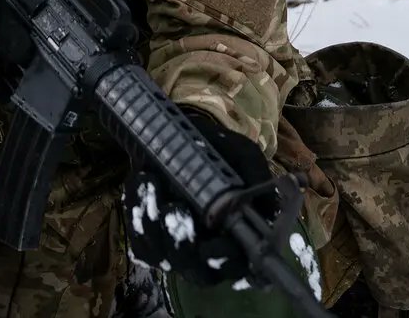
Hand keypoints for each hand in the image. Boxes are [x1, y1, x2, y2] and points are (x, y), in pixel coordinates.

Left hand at [124, 112, 281, 287]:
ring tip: (151, 183)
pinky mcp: (150, 239)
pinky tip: (143, 182)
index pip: (236, 264)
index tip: (208, 248)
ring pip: (163, 257)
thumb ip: (255, 177)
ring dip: (153, 224)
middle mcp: (209, 249)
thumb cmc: (217, 150)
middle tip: (173, 207)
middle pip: (196, 271)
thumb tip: (271, 208)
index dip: (224, 261)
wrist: (179, 136)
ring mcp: (177, 248)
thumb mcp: (241, 155)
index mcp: (238, 236)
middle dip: (180, 244)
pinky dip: (137, 213)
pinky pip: (140, 243)